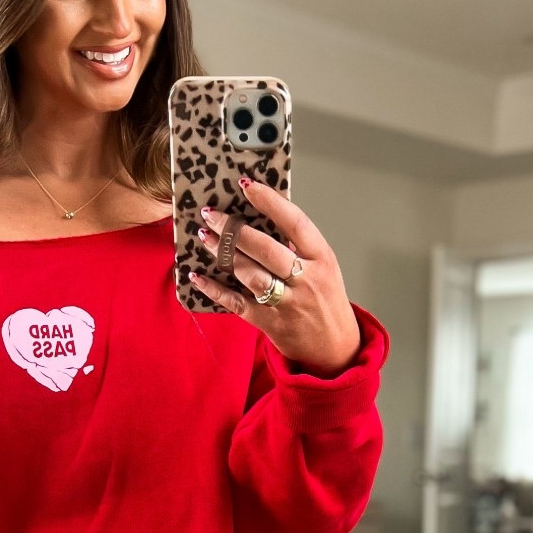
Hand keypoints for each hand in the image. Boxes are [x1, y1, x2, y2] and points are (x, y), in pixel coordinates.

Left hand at [191, 178, 360, 375]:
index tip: (247, 185)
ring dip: (223, 253)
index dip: (270, 202)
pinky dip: (214, 289)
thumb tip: (265, 211)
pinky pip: (236, 302)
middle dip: (234, 228)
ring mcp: (287, 304)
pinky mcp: (270, 323)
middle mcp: (306, 280)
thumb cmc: (326, 299)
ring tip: (204, 237)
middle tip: (211, 213)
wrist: (335, 347)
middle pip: (266, 248)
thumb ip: (299, 244)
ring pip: (250, 273)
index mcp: (322, 259)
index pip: (295, 223)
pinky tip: (197, 276)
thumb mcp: (324, 267)